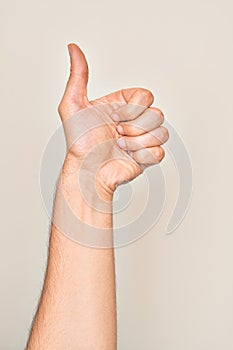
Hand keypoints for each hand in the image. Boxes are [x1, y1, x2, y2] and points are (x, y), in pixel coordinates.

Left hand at [58, 43, 168, 192]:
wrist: (86, 170)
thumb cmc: (79, 142)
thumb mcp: (73, 105)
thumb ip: (78, 76)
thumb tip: (73, 48)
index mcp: (124, 106)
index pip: (146, 96)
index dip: (132, 109)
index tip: (112, 118)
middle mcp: (135, 121)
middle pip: (158, 114)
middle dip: (134, 127)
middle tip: (116, 134)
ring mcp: (142, 139)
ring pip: (162, 133)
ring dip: (137, 142)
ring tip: (120, 146)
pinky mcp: (147, 157)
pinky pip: (160, 152)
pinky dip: (142, 156)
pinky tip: (128, 157)